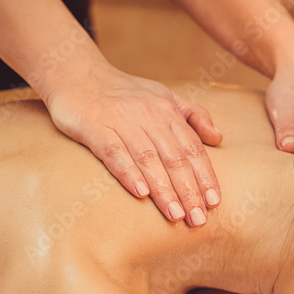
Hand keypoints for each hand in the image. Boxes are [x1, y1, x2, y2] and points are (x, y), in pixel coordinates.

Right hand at [43, 59, 222, 225]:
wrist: (75, 73)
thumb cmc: (123, 91)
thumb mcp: (163, 95)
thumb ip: (193, 115)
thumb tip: (218, 138)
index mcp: (167, 110)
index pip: (192, 148)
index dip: (204, 176)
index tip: (214, 202)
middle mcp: (148, 115)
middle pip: (174, 158)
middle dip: (188, 191)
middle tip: (198, 219)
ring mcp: (121, 121)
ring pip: (148, 159)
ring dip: (163, 189)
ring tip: (175, 215)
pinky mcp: (95, 128)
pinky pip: (114, 153)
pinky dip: (129, 173)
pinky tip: (140, 194)